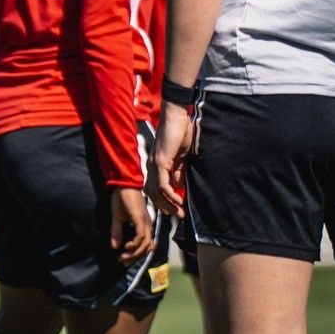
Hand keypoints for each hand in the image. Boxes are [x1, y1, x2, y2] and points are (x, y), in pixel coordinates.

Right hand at [110, 186, 153, 265]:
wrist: (122, 185)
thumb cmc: (122, 200)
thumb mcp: (117, 219)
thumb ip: (116, 232)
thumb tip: (114, 246)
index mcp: (144, 225)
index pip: (146, 245)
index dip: (137, 255)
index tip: (124, 261)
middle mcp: (147, 225)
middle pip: (147, 247)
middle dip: (135, 257)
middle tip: (123, 262)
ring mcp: (145, 222)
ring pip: (145, 244)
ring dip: (135, 253)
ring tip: (122, 257)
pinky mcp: (140, 218)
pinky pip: (141, 235)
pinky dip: (135, 243)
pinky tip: (126, 246)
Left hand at [148, 102, 194, 218]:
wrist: (178, 117)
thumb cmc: (181, 133)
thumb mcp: (182, 156)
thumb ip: (179, 170)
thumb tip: (178, 185)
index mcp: (156, 165)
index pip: (155, 188)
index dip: (164, 201)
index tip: (176, 209)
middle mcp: (152, 166)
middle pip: (153, 193)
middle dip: (165, 207)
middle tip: (179, 216)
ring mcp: (154, 164)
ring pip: (156, 192)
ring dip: (167, 204)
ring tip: (179, 212)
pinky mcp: (160, 161)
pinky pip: (162, 184)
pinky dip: (169, 194)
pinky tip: (179, 200)